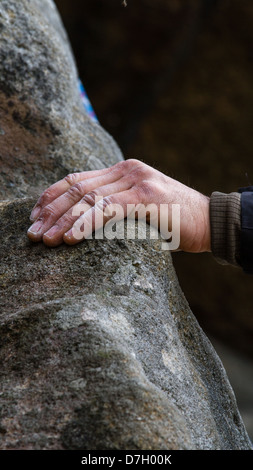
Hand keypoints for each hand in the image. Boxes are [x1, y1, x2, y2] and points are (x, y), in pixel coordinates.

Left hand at [27, 159, 210, 252]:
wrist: (211, 221)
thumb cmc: (173, 220)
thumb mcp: (138, 208)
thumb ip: (114, 206)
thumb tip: (81, 222)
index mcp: (121, 171)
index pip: (76, 179)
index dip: (50, 198)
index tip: (33, 218)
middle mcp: (126, 170)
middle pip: (76, 187)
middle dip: (49, 212)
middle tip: (33, 234)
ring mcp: (137, 180)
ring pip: (88, 198)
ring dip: (62, 221)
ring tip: (45, 240)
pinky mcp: (147, 196)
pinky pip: (108, 209)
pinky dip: (86, 223)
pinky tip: (71, 238)